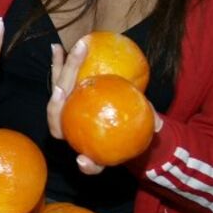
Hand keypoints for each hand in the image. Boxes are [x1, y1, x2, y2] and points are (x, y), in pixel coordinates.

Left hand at [46, 41, 163, 174]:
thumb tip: (158, 123)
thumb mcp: (144, 127)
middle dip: (56, 106)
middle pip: (57, 121)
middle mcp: (72, 131)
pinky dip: (57, 63)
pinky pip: (58, 78)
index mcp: (92, 149)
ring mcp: (64, 112)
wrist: (119, 117)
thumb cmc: (132, 126)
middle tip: (62, 91)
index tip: (83, 159)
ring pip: (55, 95)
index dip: (87, 165)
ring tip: (59, 53)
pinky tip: (57, 46)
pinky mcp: (63, 94)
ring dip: (57, 74)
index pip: (88, 163)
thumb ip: (149, 125)